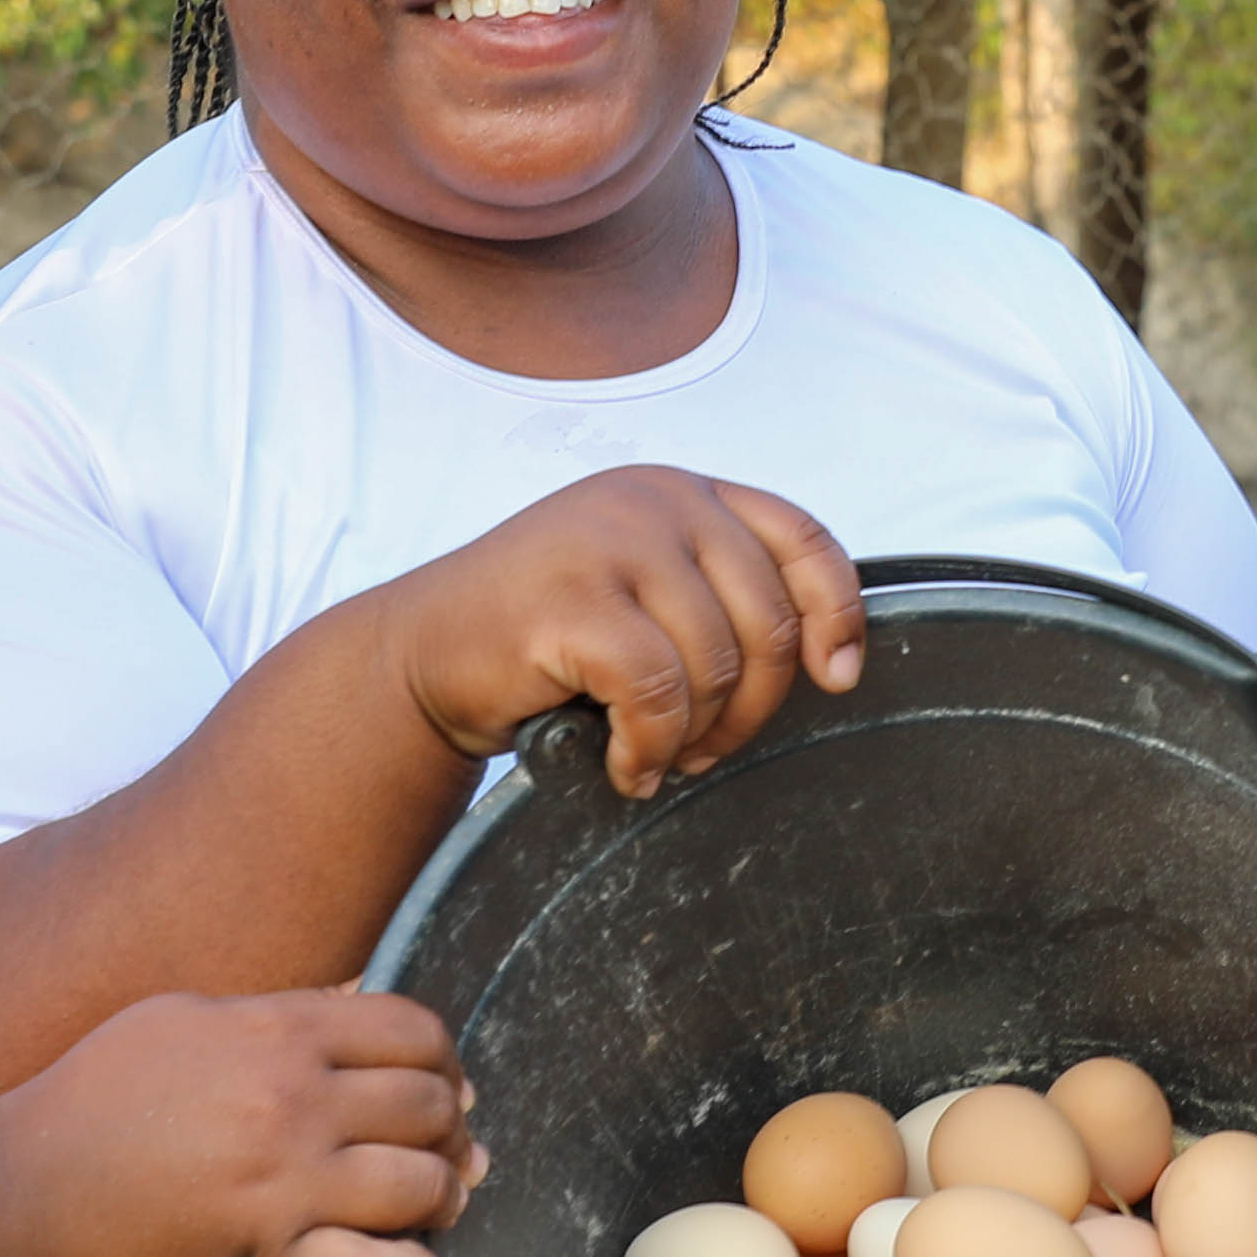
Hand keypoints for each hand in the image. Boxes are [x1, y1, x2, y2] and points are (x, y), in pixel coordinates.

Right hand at [0, 987, 479, 1256]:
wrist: (22, 1199)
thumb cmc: (95, 1101)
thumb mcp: (183, 1017)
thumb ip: (282, 1007)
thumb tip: (365, 997)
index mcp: (274, 1034)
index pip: (415, 1030)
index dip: (442, 1059)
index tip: (436, 1083)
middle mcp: (291, 1106)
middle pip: (431, 1107)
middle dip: (450, 1127)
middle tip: (442, 1147)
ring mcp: (284, 1191)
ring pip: (427, 1188)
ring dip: (444, 1197)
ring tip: (431, 1205)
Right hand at [365, 469, 866, 795]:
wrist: (417, 655)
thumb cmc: (536, 636)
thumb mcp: (638, 585)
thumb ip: (713, 592)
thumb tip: (826, 657)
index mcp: (680, 492)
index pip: (801, 537)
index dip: (837, 612)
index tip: (838, 677)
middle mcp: (653, 501)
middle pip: (767, 621)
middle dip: (750, 709)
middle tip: (704, 749)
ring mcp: (610, 542)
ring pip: (716, 664)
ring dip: (693, 735)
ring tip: (651, 753)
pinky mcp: (573, 600)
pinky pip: (658, 695)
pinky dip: (649, 747)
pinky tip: (622, 764)